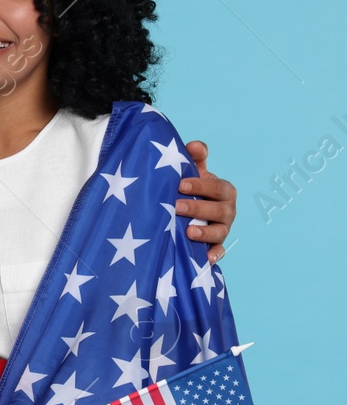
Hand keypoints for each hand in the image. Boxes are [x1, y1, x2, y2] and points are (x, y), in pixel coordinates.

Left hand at [178, 140, 235, 262]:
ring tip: (188, 232)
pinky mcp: (216, 245)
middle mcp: (227, 210)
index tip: (179, 184)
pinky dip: (214, 255)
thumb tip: (195, 145)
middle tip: (177, 206)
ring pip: (220, 231)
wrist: (186, 208)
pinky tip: (205, 259)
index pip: (216, 187)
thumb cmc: (189, 187)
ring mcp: (222, 228)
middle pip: (218, 209)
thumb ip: (195, 157)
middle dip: (198, 208)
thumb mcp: (192, 171)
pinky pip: (219, 252)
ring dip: (206, 232)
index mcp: (224, 190)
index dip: (200, 185)